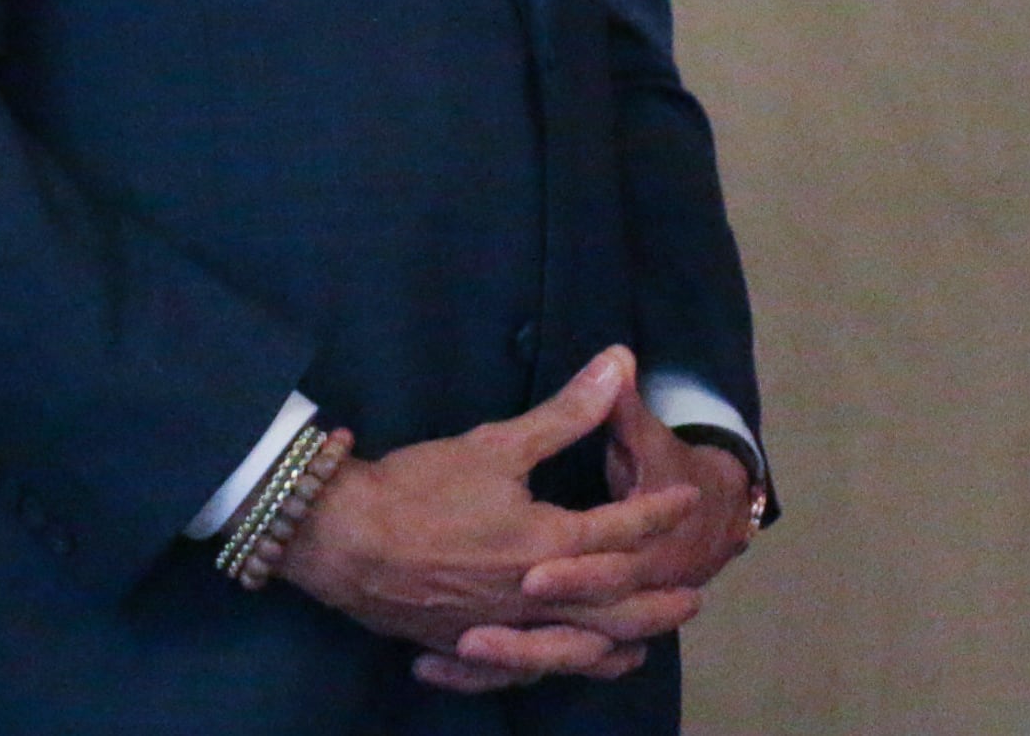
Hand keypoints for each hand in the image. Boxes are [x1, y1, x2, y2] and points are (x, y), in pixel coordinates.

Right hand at [429, 368, 761, 691]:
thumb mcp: (497, 443)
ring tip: (642, 645)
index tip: (689, 500)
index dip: (659, 512)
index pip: (620, 531)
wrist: (336, 539)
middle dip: (655, 603)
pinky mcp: (459, 644)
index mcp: (544, 544)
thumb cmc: (417, 488)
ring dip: (611, 646)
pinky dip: (546, 667)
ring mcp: (494, 627)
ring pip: (568, 648)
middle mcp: (528, 594)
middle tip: (694, 599)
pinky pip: (516, 668)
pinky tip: (555, 664)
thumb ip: (566, 412)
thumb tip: (620, 360)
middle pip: (609, 607)